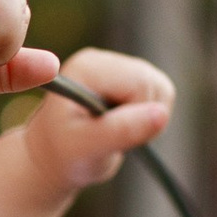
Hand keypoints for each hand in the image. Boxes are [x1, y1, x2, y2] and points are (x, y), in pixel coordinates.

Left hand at [16, 49, 174, 193]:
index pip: (140, 84)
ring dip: (147, 118)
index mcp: (86, 69)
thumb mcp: (88, 148)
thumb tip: (161, 114)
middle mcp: (101, 59)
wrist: (55, 157)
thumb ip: (122, 130)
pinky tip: (122, 124)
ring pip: (161, 87)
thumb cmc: (65, 154)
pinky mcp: (128, 75)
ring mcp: (116, 65)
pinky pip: (162, 92)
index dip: (137, 115)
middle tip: (113, 136)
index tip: (110, 134)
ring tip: (115, 131)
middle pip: (153, 83)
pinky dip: (150, 116)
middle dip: (143, 118)